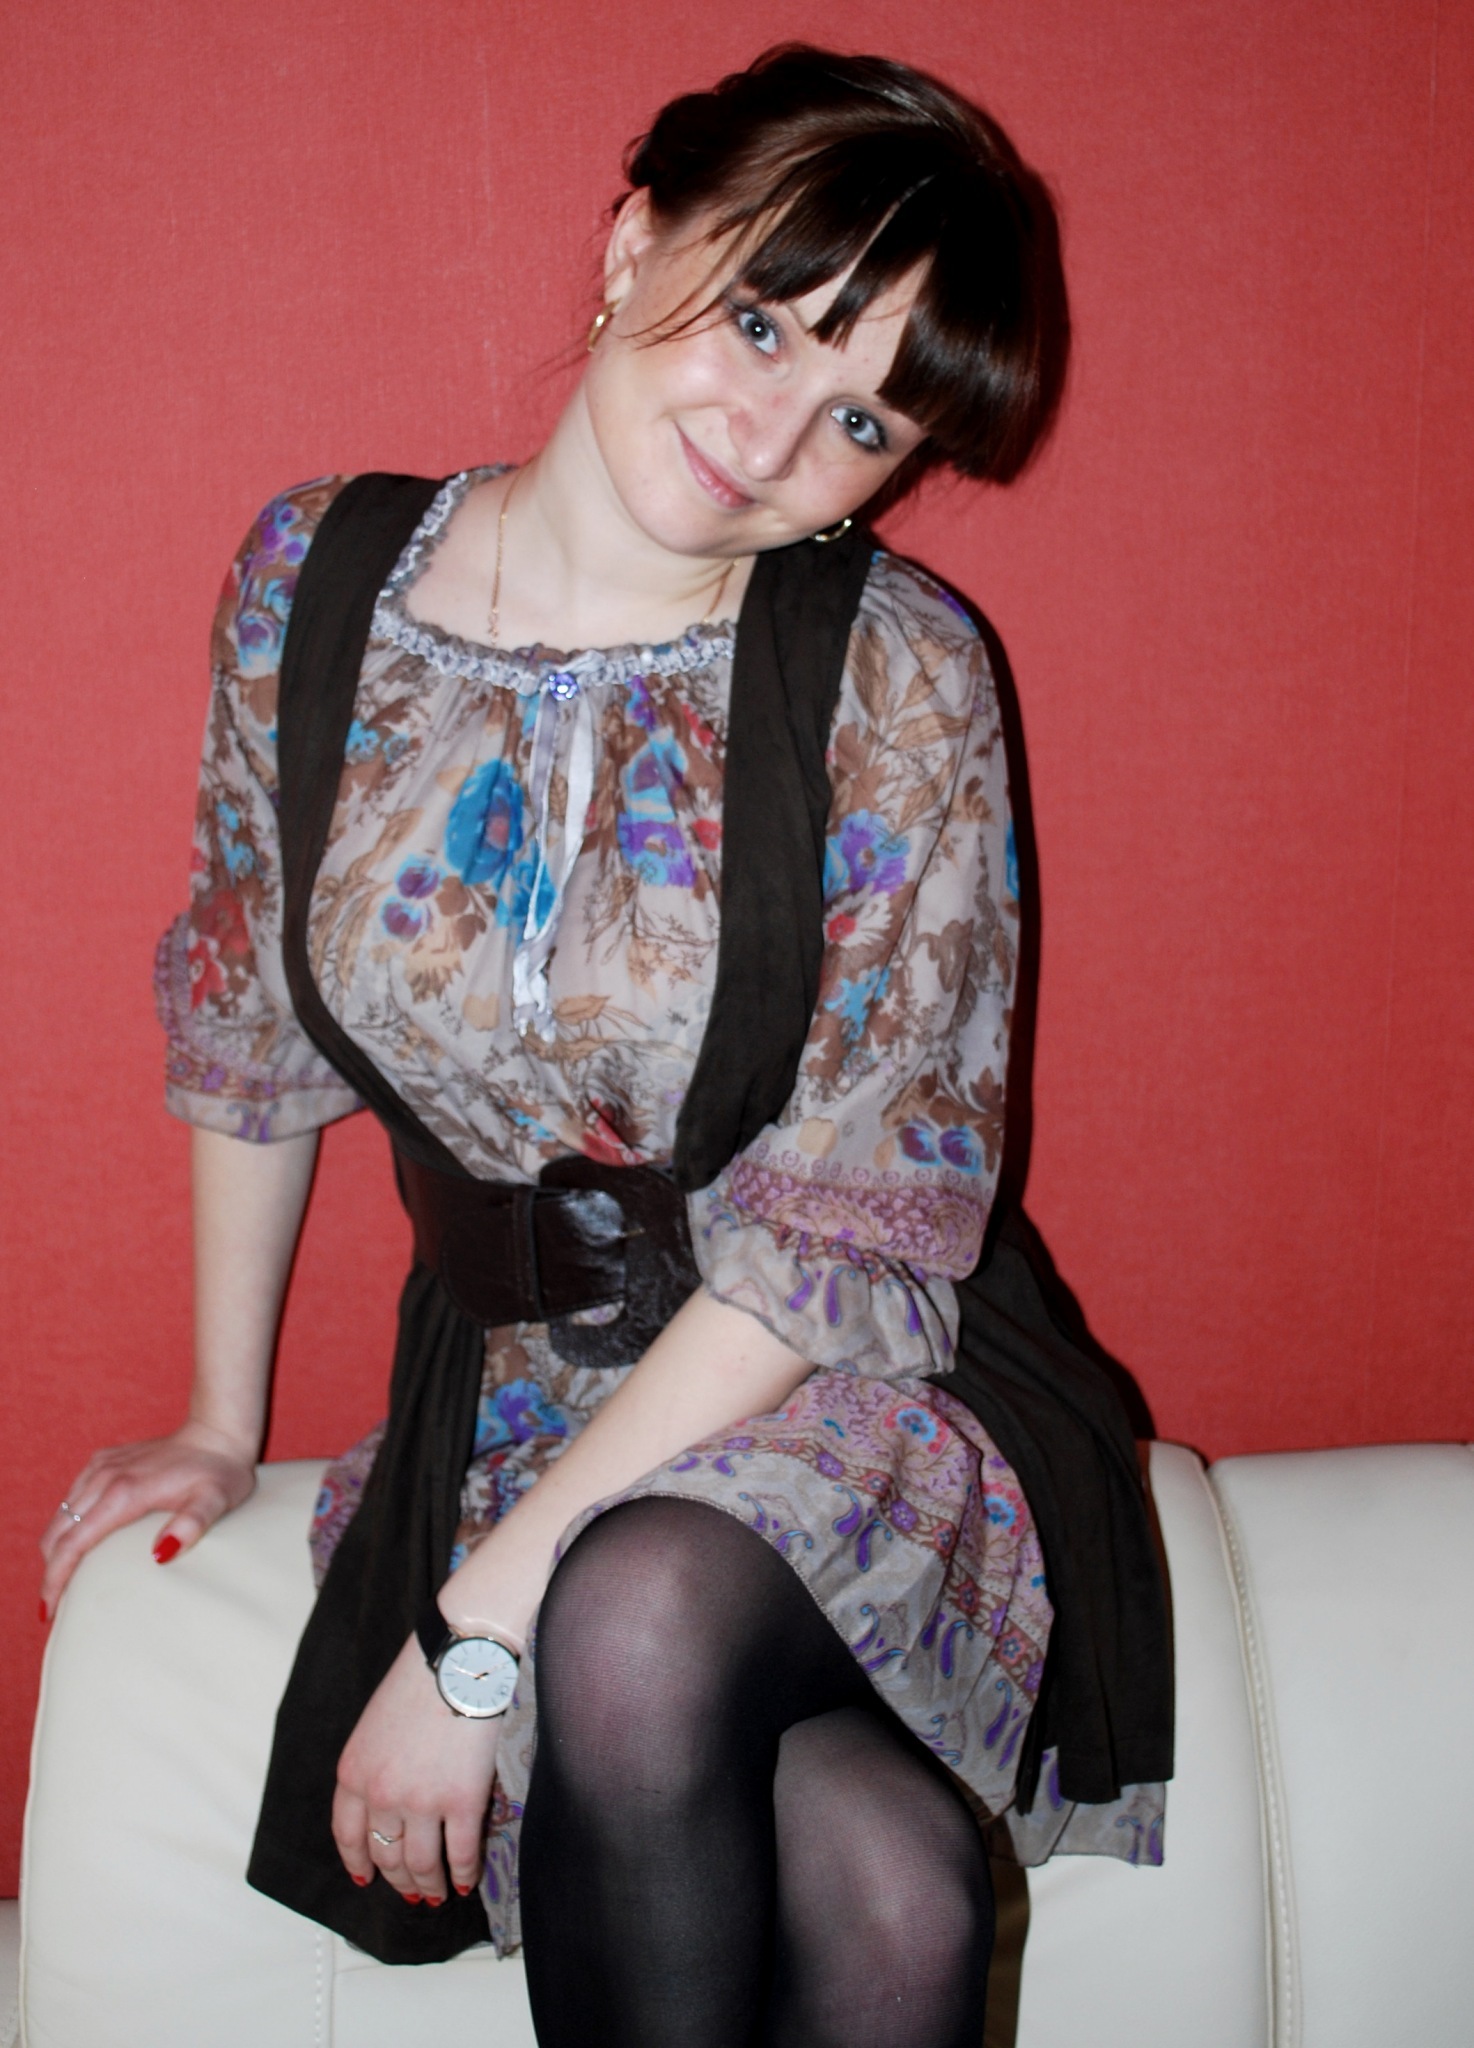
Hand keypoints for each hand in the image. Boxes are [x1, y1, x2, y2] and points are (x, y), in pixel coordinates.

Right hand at [39, 1419, 257, 1617]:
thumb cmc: (220, 1472)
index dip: (56, 1578)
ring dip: (56, 1548)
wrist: (218, 1431)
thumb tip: (159, 1556)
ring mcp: (102, 1466)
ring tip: (63, 1580)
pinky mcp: (105, 1460)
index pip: (72, 1543)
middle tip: (55, 1605)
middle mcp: (105, 1477)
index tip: (49, 1608)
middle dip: (50, 1570)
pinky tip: (77, 1543)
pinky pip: (73, 1497)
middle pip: (58, 1532)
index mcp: (124, 1492)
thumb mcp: (216, 1501)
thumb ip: (191, 1525)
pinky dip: (67, 1525)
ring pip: (61, 1515)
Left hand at [332, 1632, 501, 1906]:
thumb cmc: (424, 1676)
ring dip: (430, 1885)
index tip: (365, 1877)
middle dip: (399, 1880)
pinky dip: (465, 1873)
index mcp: (354, 1771)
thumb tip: (391, 1798)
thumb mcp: (377, 1722)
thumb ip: (376, 1763)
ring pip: (421, 1864)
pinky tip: (467, 1880)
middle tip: (414, 1891)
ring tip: (440, 1894)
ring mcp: (421, 1802)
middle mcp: (380, 1794)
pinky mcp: (461, 1802)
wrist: (462, 1656)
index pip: (347, 1834)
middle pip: (385, 1855)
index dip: (357, 1861)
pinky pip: (461, 1853)